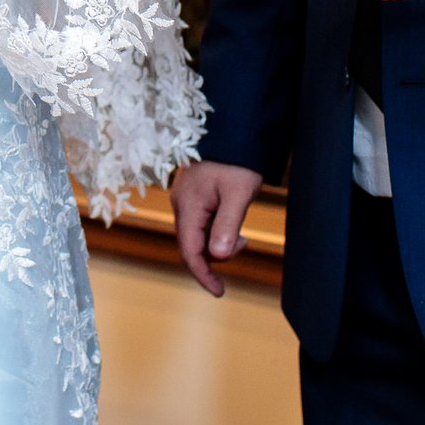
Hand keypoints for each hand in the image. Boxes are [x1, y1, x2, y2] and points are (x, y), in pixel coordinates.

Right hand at [169, 162, 264, 297]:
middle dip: (217, 255)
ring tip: (241, 230)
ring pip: (198, 236)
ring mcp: (185, 200)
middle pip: (193, 246)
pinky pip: (201, 224)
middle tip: (243, 240)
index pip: (190, 251)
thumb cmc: (237, 161)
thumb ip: (227, 226)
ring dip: (218, 242)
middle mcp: (181, 205)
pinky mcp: (193, 197)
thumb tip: (218, 257)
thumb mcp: (238, 194)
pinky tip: (232, 221)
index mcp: (188, 206)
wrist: (233, 132)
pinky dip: (216, 231)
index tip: (219, 292)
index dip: (203, 275)